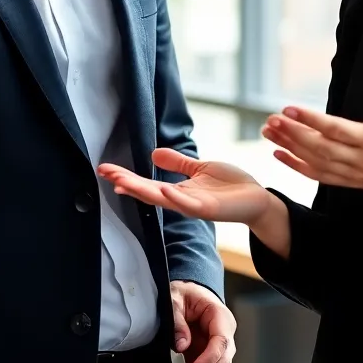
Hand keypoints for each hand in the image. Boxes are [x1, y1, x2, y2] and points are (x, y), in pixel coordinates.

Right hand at [98, 148, 271, 225]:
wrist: (257, 199)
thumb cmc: (230, 185)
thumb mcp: (200, 168)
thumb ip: (178, 163)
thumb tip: (153, 154)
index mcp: (178, 190)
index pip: (147, 183)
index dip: (127, 176)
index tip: (106, 168)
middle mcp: (181, 200)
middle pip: (148, 192)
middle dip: (126, 182)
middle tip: (105, 172)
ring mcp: (194, 206)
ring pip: (163, 200)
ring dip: (142, 191)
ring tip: (122, 181)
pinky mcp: (209, 208)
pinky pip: (189, 204)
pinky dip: (176, 198)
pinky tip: (164, 190)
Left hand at [170, 280, 236, 362]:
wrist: (187, 294)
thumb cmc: (185, 293)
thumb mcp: (176, 298)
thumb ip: (178, 319)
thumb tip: (182, 344)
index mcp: (220, 316)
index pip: (221, 343)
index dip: (206, 362)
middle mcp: (225, 334)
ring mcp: (219, 348)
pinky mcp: (210, 358)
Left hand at [261, 67, 362, 229]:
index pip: (337, 130)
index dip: (311, 120)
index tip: (289, 108)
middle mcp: (361, 159)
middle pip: (320, 147)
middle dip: (292, 133)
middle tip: (270, 119)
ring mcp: (355, 173)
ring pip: (316, 162)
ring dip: (290, 147)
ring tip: (268, 131)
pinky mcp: (352, 181)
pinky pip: (320, 176)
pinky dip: (297, 167)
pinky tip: (279, 154)